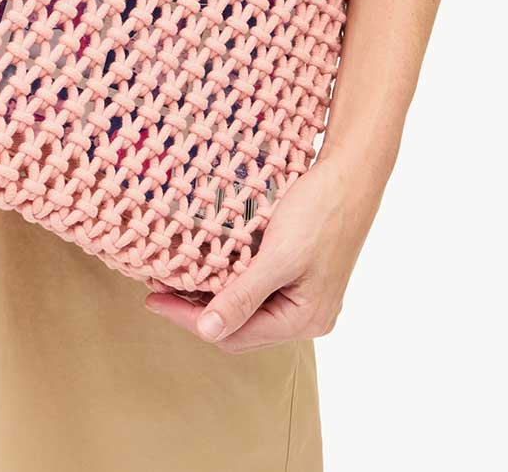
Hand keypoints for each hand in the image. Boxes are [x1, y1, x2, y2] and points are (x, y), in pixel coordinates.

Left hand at [143, 145, 385, 351]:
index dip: (191, 321)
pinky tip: (209, 263)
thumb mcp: (278, 256)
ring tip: (176, 277)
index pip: (235, 334)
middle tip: (159, 289)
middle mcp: (307, 316)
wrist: (352, 172)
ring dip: (213, 294)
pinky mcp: (302, 271)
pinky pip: (258, 286)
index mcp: (305, 320)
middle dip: (199, 309)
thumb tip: (208, 331)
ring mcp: (306, 294)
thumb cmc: (320, 212)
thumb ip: (244, 296)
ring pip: (249, 306)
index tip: (155, 302)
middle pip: (242, 325)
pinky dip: (230, 279)